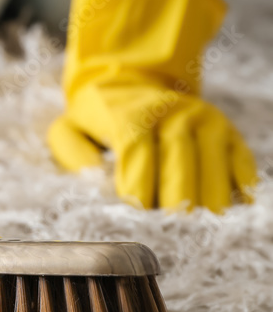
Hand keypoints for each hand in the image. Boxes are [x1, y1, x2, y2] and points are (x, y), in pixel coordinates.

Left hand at [48, 0, 256, 211]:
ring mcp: (204, 119)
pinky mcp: (227, 129)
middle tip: (174, 234)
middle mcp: (171, 113)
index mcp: (130, 114)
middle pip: (179, 163)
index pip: (137, 155)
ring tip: (205, 230)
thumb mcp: (70, 126)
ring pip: (213, 163)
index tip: (136, 219)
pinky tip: (236, 209)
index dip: (138, 189)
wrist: (133, 77)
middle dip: (176, 203)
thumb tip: (93, 180)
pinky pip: (240, 159)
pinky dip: (241, 186)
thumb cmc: (99, 115)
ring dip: (210, 201)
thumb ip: (72, 153)